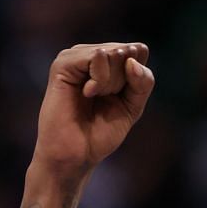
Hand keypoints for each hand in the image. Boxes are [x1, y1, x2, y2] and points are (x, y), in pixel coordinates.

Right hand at [33, 43, 154, 182]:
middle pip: (126, 51)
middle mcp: (90, 54)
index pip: (139, 52)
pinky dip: (100, 79)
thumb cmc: (100, 133)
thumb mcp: (133, 106)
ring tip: (92, 98)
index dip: (137, 79)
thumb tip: (132, 59)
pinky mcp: (63, 63)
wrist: (76, 155)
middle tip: (102, 100)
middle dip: (122, 82)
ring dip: (111, 83)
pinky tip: (88, 93)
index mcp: (107, 61)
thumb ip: (143, 81)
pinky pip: (98, 56)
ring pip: (113, 52)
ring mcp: (75, 57)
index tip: (119, 99)